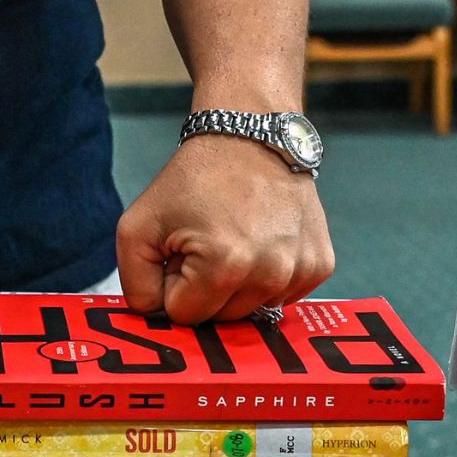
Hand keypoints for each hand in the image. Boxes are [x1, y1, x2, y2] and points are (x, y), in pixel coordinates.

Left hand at [115, 134, 333, 323]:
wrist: (250, 137)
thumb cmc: (192, 180)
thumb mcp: (137, 226)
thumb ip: (135, 283)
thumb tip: (156, 318)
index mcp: (225, 265)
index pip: (185, 315)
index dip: (175, 283)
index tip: (181, 250)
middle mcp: (271, 274)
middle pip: (222, 319)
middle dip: (205, 288)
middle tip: (206, 243)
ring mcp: (301, 271)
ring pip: (252, 311)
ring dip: (236, 285)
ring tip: (234, 239)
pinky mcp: (320, 264)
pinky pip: (281, 297)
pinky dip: (265, 278)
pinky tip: (260, 241)